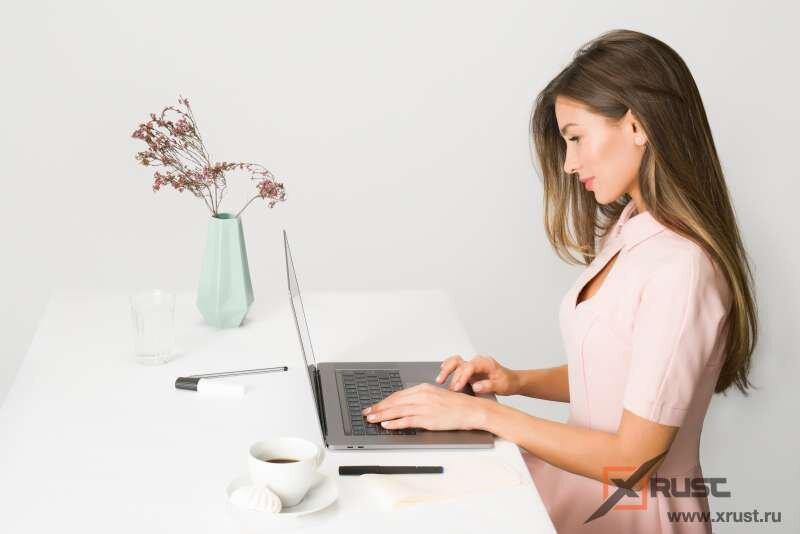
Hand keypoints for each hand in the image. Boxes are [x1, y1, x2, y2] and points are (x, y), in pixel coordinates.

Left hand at [361, 383, 489, 430]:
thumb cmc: (456, 404)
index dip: (384, 401)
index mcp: (423, 388)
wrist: (471, 410)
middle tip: (367, 413)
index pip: (398, 395)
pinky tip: (387, 425)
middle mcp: (422, 396)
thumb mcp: (436, 395)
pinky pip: (407, 421)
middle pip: (395, 402)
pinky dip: (395, 423)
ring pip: (397, 411)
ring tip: (371, 419)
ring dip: (382, 415)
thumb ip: (420, 397)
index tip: (374, 405)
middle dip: (378, 408)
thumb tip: (405, 403)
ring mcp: (424, 408)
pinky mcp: (428, 419)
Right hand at [435, 354, 518, 395]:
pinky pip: (455, 365)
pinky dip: (447, 368)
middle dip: (451, 375)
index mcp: (485, 363)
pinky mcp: (468, 371)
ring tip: (439, 380)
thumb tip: (476, 386)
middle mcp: (477, 362)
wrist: (511, 381)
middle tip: (447, 387)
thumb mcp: (502, 386)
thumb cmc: (507, 382)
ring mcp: (472, 365)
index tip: (457, 387)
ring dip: (446, 370)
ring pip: (455, 362)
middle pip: (459, 363)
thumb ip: (489, 386)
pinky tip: (442, 374)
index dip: (462, 377)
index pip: (470, 366)